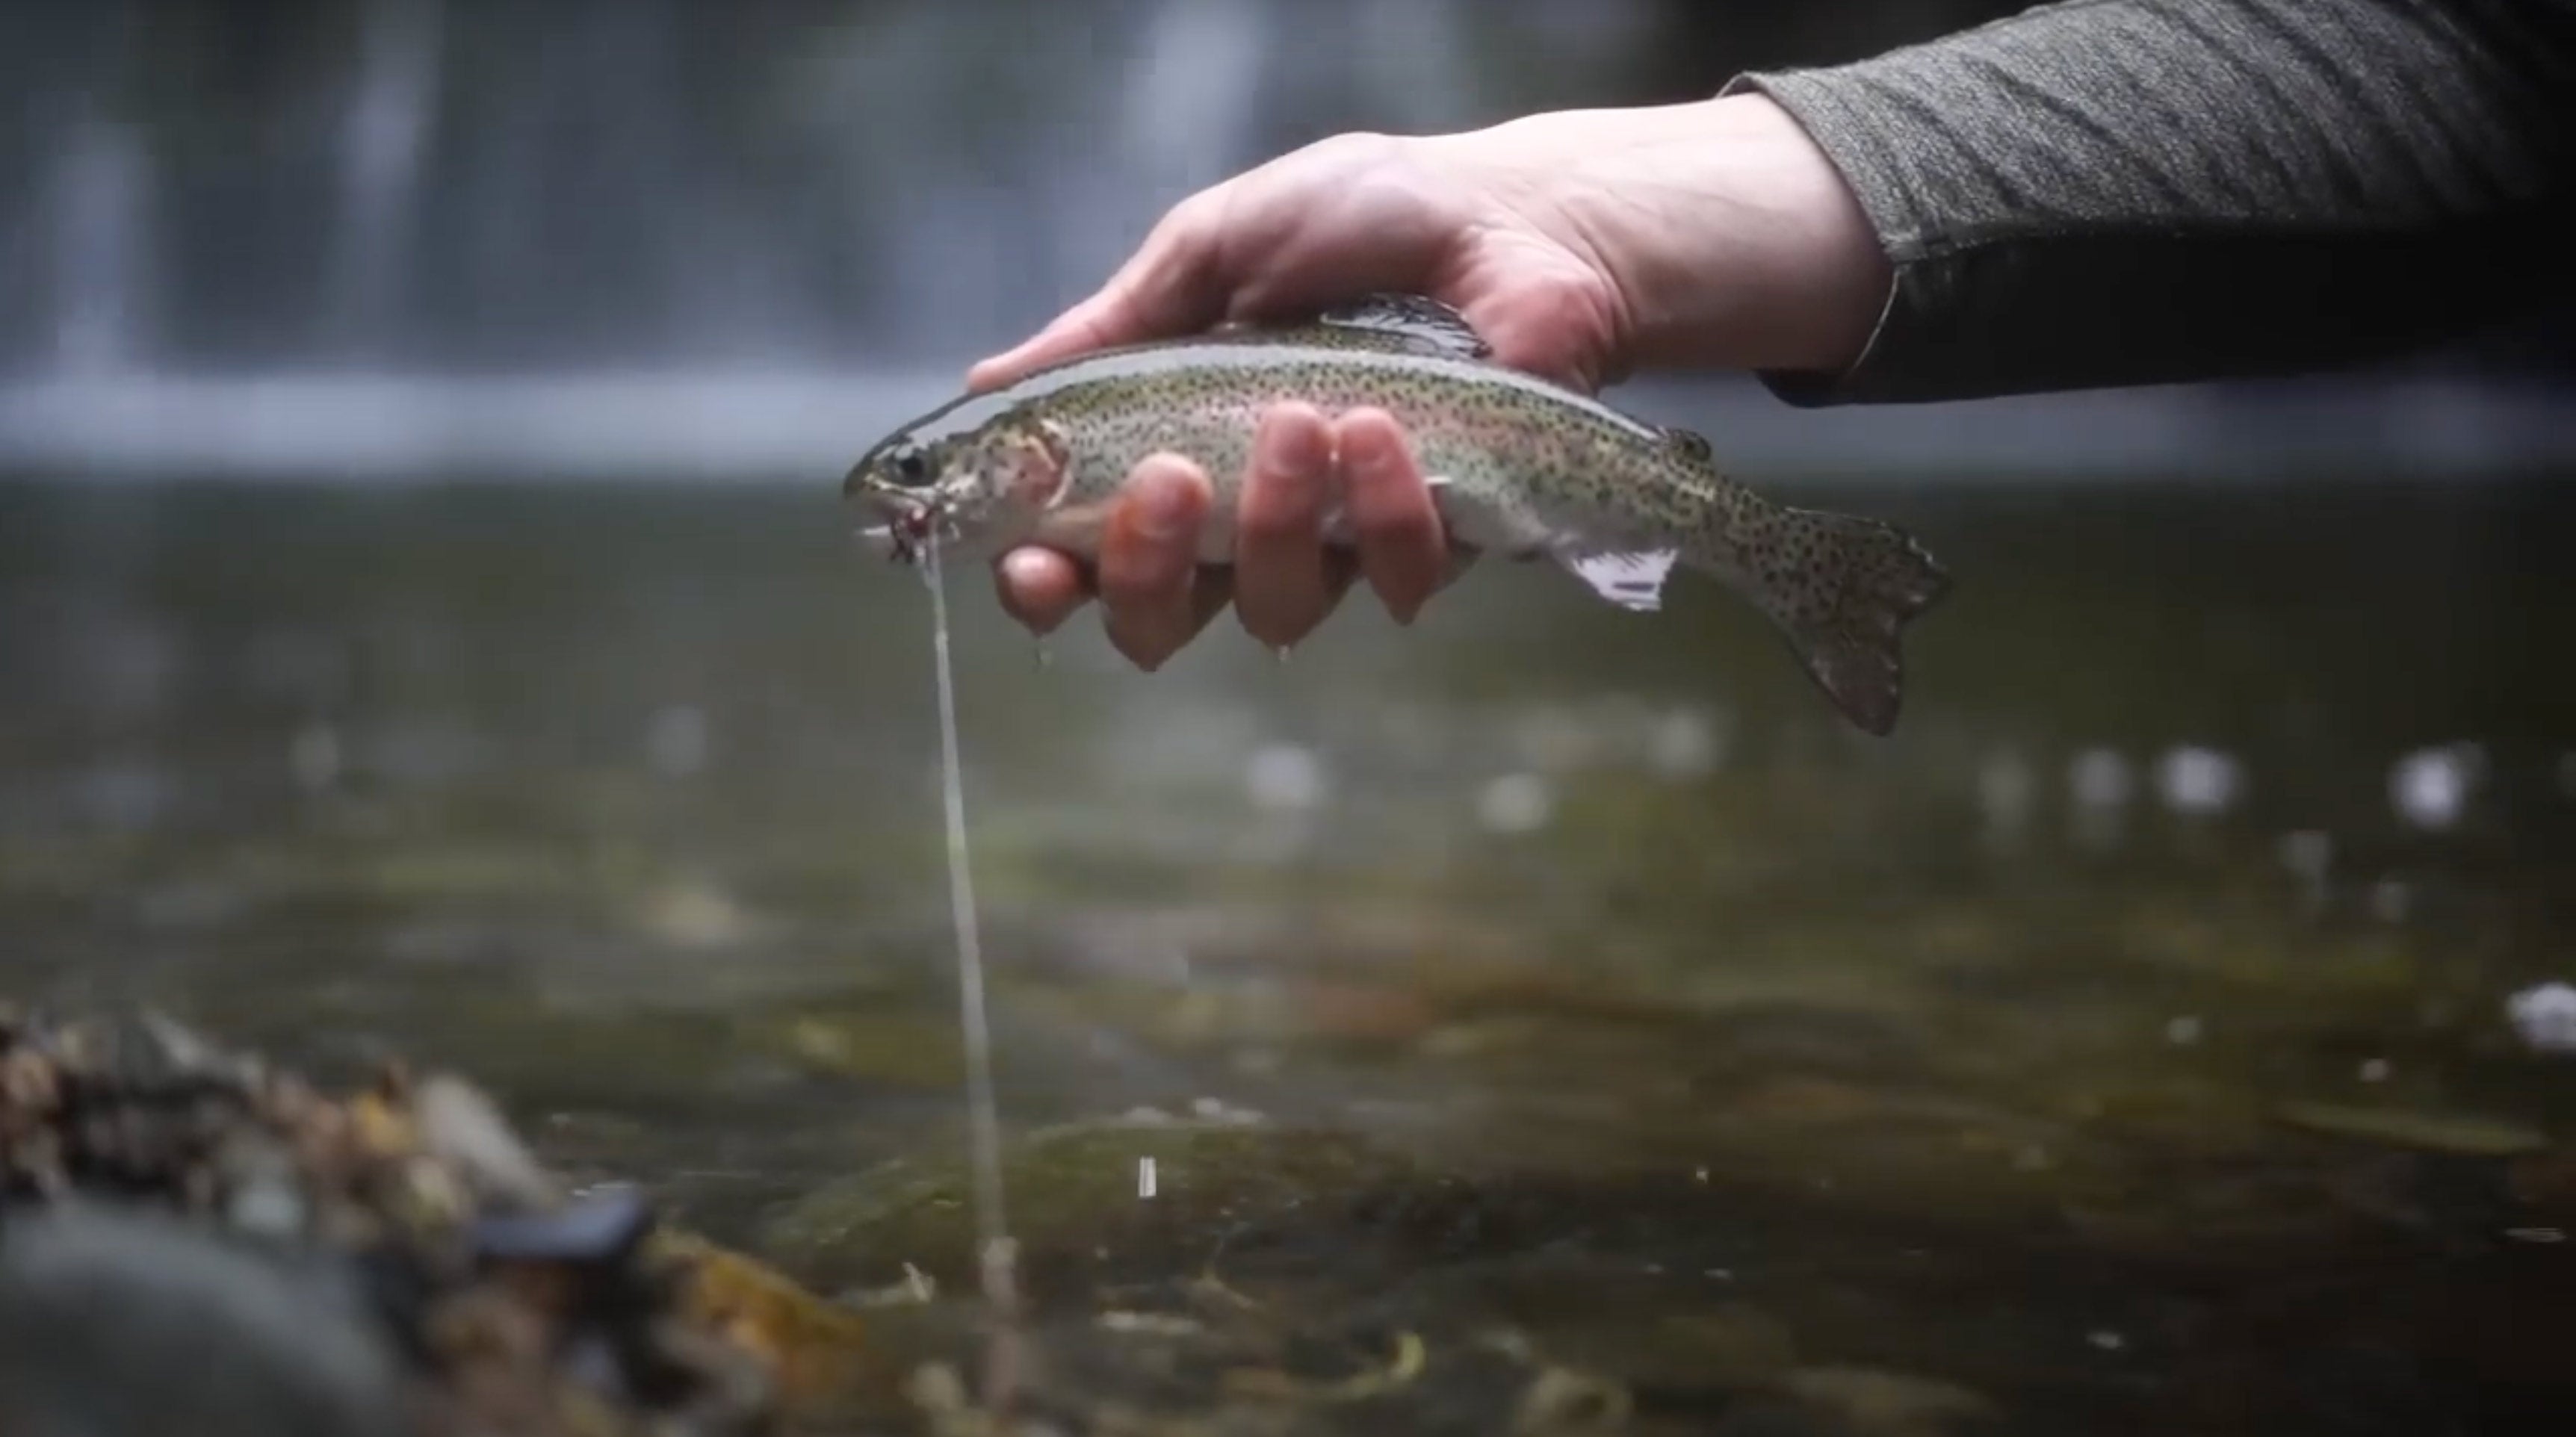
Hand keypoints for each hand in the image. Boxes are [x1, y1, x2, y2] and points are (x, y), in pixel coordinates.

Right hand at [972, 95, 1887, 666]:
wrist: (1513, 218)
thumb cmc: (1361, 222)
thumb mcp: (1213, 248)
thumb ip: (1112, 329)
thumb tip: (987, 387)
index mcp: (1173, 453)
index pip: (1084, 559)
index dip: (1048, 585)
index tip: (1034, 566)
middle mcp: (1243, 522)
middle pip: (1161, 623)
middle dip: (1145, 571)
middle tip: (1168, 480)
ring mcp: (1340, 545)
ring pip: (1276, 610)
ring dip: (1274, 523)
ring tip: (1303, 418)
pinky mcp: (1438, 546)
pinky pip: (1396, 581)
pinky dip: (1386, 510)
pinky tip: (1388, 427)